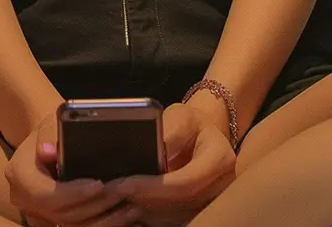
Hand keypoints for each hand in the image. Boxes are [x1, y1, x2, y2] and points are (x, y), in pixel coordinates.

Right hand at [4, 111, 136, 226]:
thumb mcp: (51, 122)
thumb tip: (49, 151)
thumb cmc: (52, 129)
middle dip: (97, 205)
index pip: (46, 194)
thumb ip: (51, 134)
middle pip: (63, 215)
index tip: (99, 184)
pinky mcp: (53, 222)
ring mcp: (38, 215)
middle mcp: (24, 201)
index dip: (73, 193)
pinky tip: (124, 215)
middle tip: (124, 190)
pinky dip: (102, 223)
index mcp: (19, 175)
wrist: (46, 141)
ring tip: (131, 205)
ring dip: (104, 219)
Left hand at [111, 102, 234, 226]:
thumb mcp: (180, 116)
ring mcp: (211, 203)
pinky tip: (127, 207)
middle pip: (178, 205)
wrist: (204, 136)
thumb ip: (168, 133)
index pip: (185, 182)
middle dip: (143, 201)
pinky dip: (148, 215)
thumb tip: (153, 154)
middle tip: (111, 194)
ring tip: (113, 201)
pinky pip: (171, 220)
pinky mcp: (199, 211)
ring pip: (173, 218)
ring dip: (143, 211)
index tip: (125, 184)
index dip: (154, 188)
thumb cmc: (190, 124)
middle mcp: (221, 186)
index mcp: (220, 159)